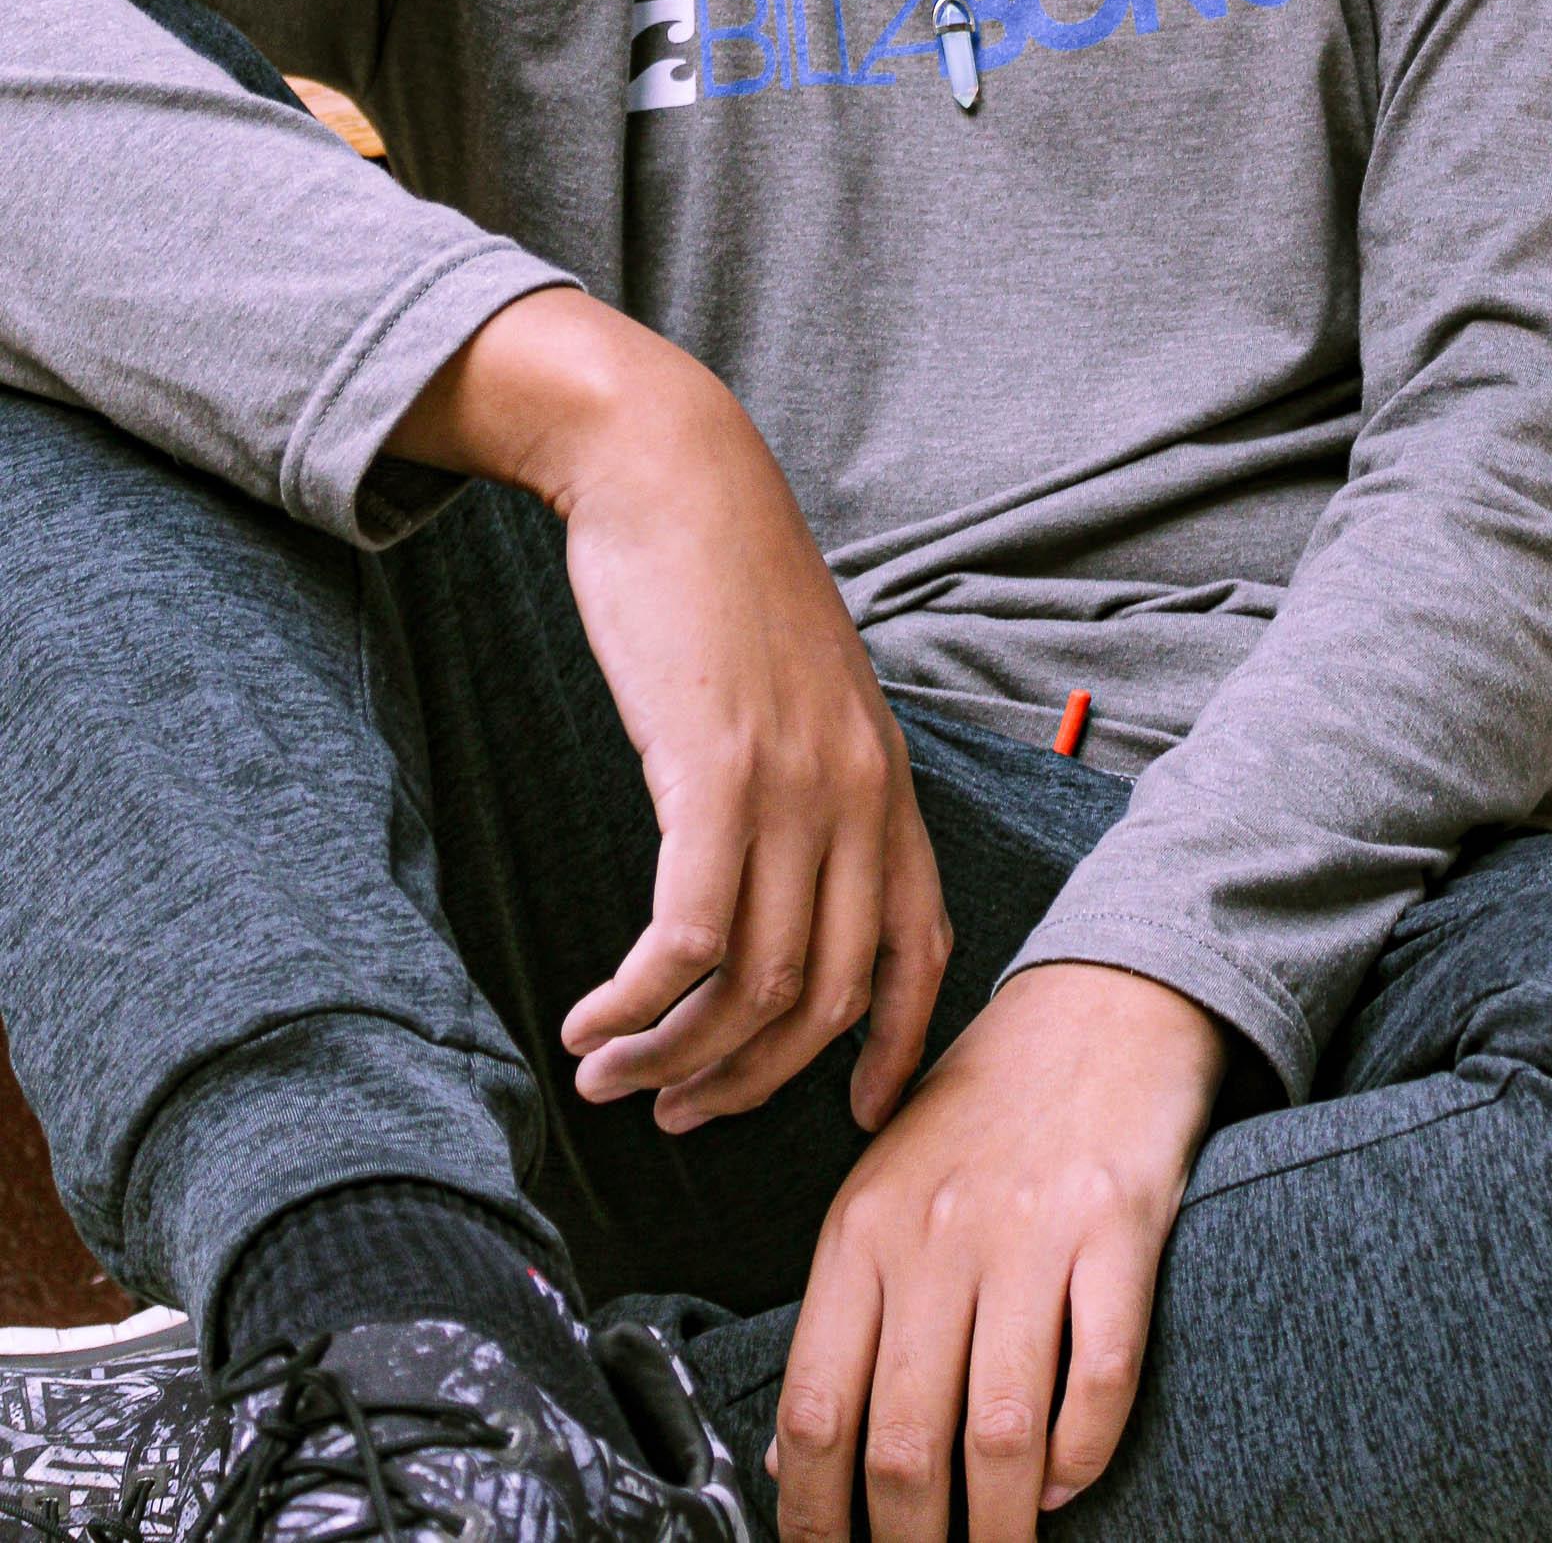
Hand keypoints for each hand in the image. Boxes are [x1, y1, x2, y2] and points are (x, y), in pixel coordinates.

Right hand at [388, 288, 950, 1131]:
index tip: (850, 1118)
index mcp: (887, 775)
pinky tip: (591, 1016)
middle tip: (674, 1112)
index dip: (895, 1051)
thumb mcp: (796, 683)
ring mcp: (793, 785)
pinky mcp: (715, 772)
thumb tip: (779, 864)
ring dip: (676, 1053)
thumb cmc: (719, 573)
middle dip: (751, 1080)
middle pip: (830, 996)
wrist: (671, 470)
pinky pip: (692, 936)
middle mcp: (859, 792)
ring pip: (757, 983)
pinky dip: (640, 999)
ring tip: (608, 1072)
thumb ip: (808, 772)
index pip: (924, 947)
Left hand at [771, 961, 1228, 1542]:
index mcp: (861, 1228)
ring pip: (999, 1432)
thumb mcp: (884, 1192)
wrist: (1097, 1001)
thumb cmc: (984, 1111)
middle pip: (904, 1441)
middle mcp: (935, 1233)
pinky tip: (1064, 1482)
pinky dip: (1082, 1455)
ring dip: (997, 1529)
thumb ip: (842, 1317)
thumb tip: (790, 1458)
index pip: (814, 1407)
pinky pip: (1100, 1377)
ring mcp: (1030, 1230)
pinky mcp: (1119, 1226)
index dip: (813, 1517)